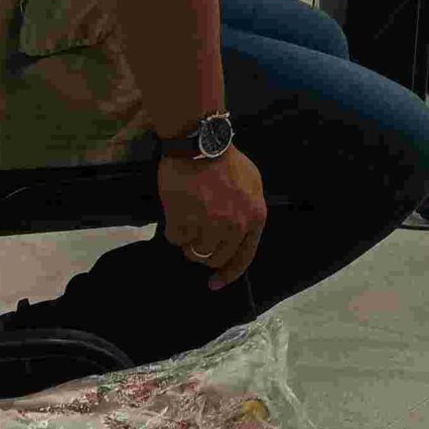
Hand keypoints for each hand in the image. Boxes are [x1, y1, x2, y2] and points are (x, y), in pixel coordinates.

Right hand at [159, 146, 266, 289]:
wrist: (201, 144)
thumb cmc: (226, 162)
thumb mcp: (251, 185)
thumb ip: (248, 212)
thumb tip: (237, 237)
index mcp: (255, 216)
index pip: (244, 257)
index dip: (229, 274)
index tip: (215, 284)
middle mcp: (235, 224)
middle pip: (216, 258)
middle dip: (205, 251)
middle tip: (197, 234)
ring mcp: (210, 224)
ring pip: (195, 252)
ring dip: (189, 240)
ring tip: (188, 218)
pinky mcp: (186, 220)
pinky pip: (176, 239)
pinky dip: (174, 229)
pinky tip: (177, 211)